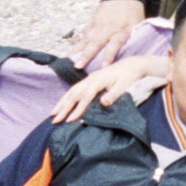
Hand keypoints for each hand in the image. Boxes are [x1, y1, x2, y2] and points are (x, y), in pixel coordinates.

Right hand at [51, 55, 168, 122]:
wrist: (132, 64)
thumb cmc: (129, 76)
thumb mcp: (125, 85)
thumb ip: (113, 94)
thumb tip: (103, 103)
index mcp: (98, 80)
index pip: (85, 96)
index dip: (77, 109)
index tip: (70, 120)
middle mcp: (91, 79)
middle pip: (74, 93)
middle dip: (63, 107)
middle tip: (54, 120)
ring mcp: (89, 79)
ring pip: (72, 91)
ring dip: (62, 102)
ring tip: (53, 114)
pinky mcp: (90, 80)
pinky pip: (76, 89)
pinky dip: (67, 98)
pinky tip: (63, 105)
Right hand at [71, 0, 146, 69]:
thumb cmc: (133, 13)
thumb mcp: (139, 25)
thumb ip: (134, 39)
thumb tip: (132, 56)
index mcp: (123, 29)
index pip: (116, 43)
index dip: (110, 54)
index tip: (104, 66)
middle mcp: (109, 27)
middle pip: (97, 42)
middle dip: (86, 55)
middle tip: (77, 66)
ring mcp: (99, 23)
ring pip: (88, 38)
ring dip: (79, 50)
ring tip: (70, 60)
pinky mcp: (92, 21)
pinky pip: (85, 33)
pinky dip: (79, 42)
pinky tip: (73, 51)